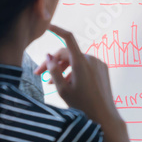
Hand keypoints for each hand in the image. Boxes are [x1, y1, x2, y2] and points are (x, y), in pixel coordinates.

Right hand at [36, 24, 128, 141]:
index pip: (68, 38)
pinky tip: (67, 83)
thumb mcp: (62, 89)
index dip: (57, 30)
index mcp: (80, 62)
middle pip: (67, 54)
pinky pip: (85, 65)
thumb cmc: (82, 104)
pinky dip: (74, 70)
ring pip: (75, 60)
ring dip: (62, 68)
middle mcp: (91, 59)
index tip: (47, 26)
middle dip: (52, 62)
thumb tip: (48, 55)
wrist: (104, 115)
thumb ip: (53, 70)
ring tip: (50, 83)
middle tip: (37, 74)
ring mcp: (98, 63)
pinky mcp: (102, 69)